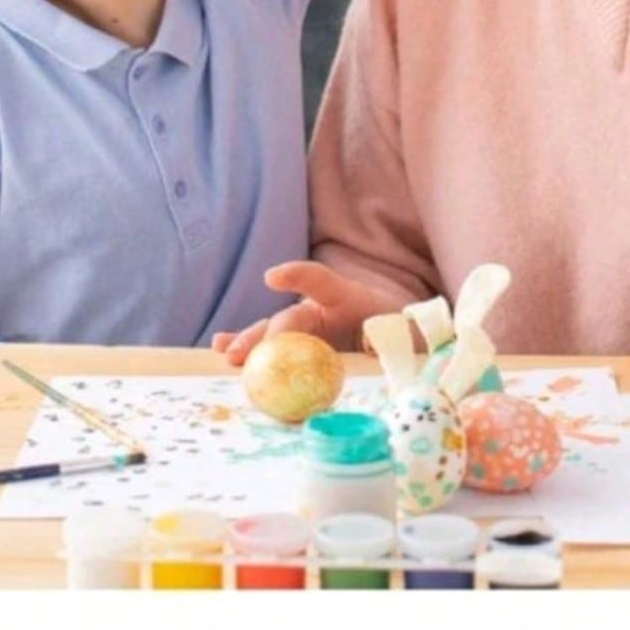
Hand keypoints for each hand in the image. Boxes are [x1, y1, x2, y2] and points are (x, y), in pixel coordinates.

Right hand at [212, 261, 389, 363]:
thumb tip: (370, 350)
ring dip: (251, 344)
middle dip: (270, 332)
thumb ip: (389, 340)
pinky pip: (273, 351)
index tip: (272, 277)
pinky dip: (250, 352)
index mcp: (349, 299)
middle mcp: (322, 312)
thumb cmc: (403, 331)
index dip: (297, 275)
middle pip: (291, 317)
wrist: (405, 338)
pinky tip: (223, 354)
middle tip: (248, 349)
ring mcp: (309, 331)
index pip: (321, 280)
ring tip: (227, 351)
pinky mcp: (302, 350)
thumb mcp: (406, 333)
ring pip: (274, 334)